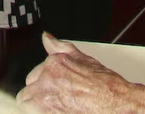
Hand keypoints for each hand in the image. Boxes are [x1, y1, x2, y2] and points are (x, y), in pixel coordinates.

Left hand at [19, 34, 144, 111]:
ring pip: (28, 106)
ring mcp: (47, 102)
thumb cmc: (105, 85)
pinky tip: (58, 111)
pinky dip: (43, 113)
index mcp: (53, 66)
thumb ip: (61, 48)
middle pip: (26, 93)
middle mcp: (47, 83)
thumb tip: (47, 38)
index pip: (32, 76)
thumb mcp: (83, 59)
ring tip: (56, 106)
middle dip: (36, 96)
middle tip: (54, 99)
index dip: (41, 84)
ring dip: (37, 107)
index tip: (52, 89)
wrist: (118, 104)